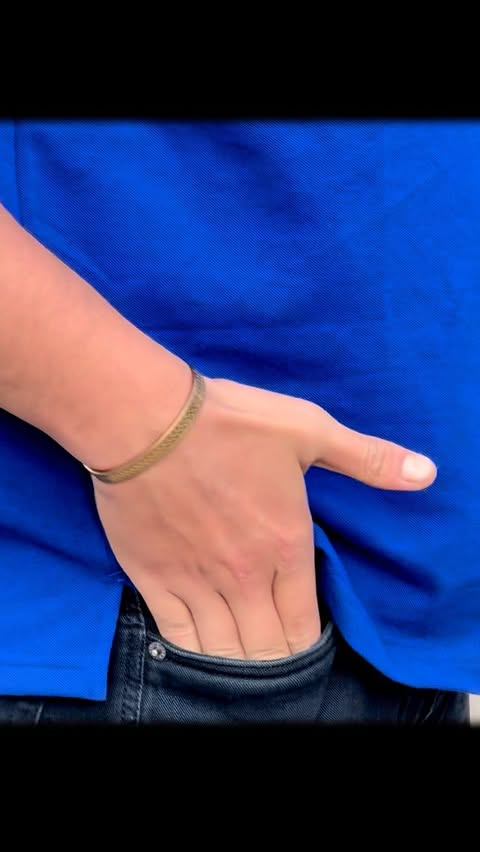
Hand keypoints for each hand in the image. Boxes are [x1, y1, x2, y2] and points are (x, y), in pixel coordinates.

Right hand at [92, 375, 435, 659]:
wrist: (147, 420)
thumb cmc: (230, 422)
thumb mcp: (309, 429)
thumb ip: (368, 459)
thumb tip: (426, 474)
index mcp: (285, 547)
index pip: (303, 623)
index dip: (307, 640)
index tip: (304, 636)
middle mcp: (243, 577)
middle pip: (265, 648)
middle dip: (276, 658)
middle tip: (276, 651)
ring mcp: (196, 583)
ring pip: (222, 650)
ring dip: (238, 661)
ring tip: (244, 658)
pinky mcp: (152, 579)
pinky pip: (176, 636)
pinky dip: (192, 651)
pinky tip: (200, 648)